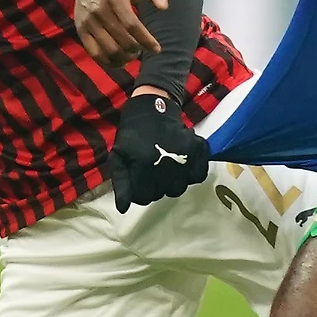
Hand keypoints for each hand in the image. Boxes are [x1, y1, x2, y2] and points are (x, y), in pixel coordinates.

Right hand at [73, 0, 165, 65]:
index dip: (146, 40)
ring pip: (109, 50)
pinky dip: (109, 62)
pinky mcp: (80, 30)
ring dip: (124, 58)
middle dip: (136, 50)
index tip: (157, 49)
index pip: (131, 25)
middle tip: (142, 49)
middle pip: (121, 41)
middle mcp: (98, 9)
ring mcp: (87, 21)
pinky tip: (120, 59)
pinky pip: (95, 54)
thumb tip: (164, 7)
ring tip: (132, 54)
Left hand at [106, 90, 206, 212]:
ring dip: (172, 182)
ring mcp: (184, 158)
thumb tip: (124, 209)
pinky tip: (182, 166)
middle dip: (156, 186)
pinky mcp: (197, 151)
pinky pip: (198, 176)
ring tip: (166, 168)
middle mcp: (166, 166)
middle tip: (152, 171)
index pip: (144, 197)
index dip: (140, 192)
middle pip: (163, 193)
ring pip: (180, 187)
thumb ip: (121, 183)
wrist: (153, 107)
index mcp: (144, 167)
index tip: (139, 181)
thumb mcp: (118, 156)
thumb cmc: (133, 134)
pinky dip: (191, 174)